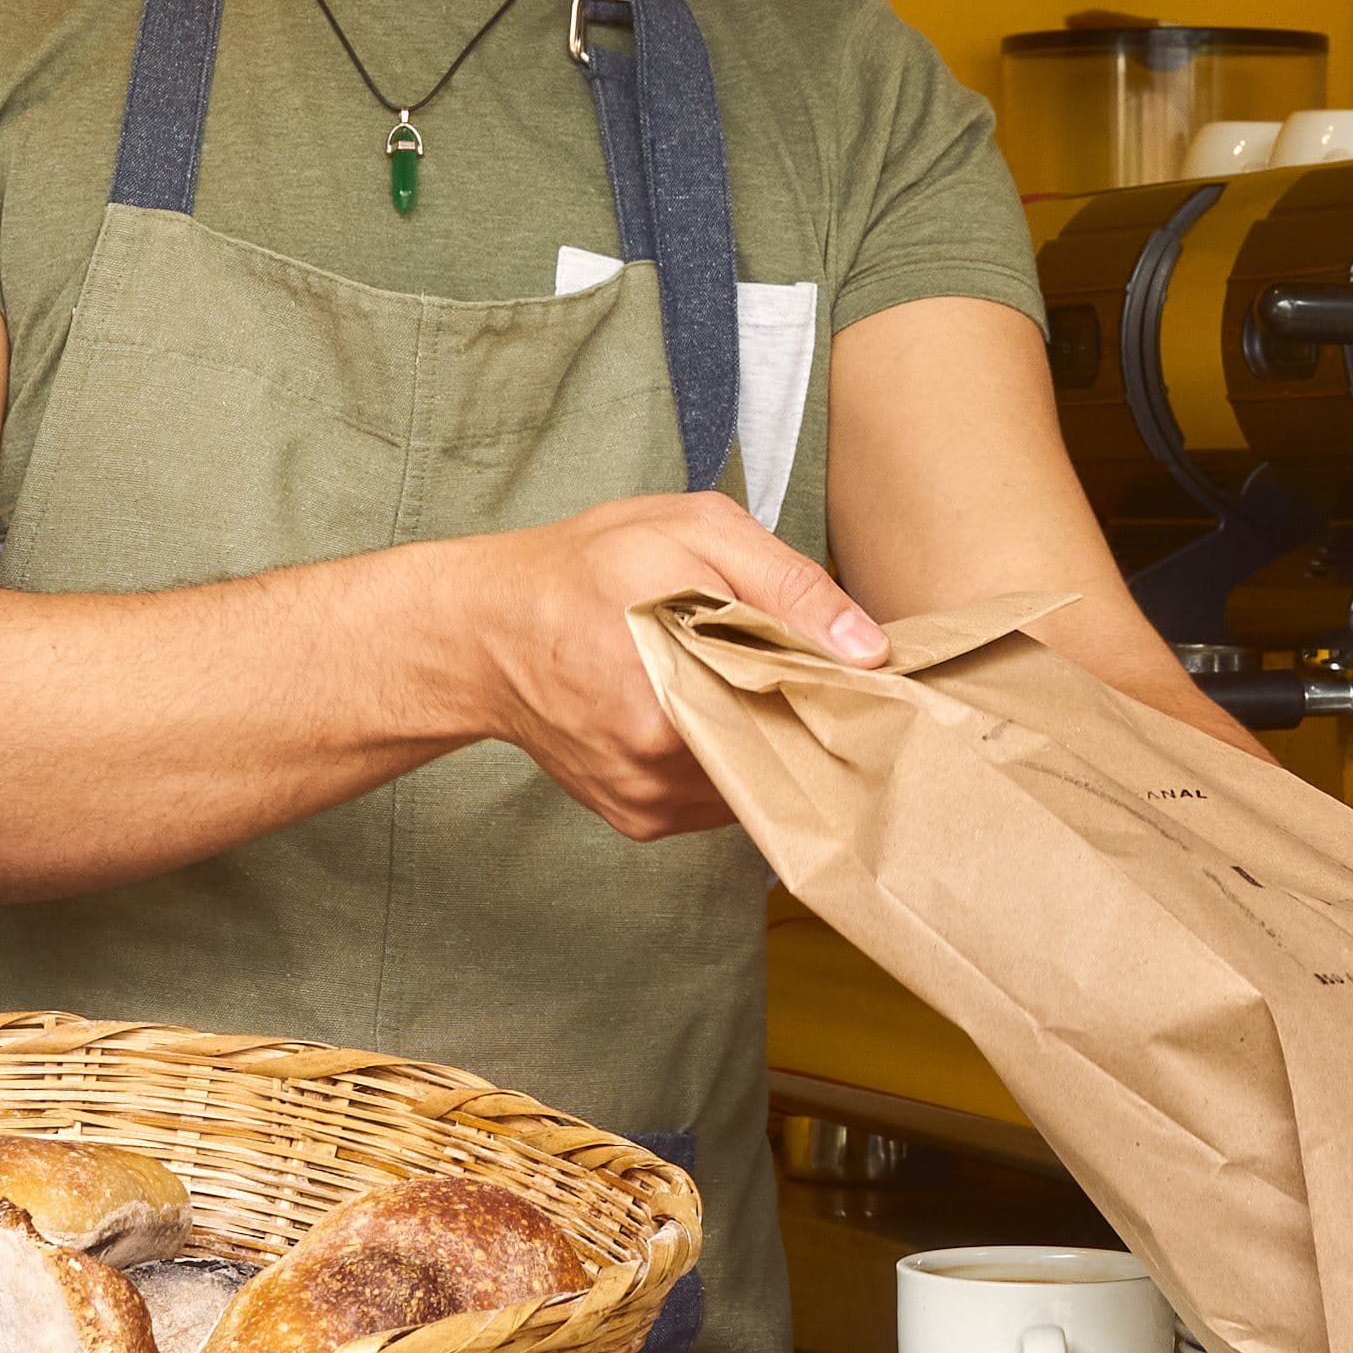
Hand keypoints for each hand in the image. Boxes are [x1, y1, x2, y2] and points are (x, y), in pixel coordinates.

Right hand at [421, 491, 882, 840]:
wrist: (484, 630)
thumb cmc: (586, 568)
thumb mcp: (692, 533)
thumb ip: (786, 585)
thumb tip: (868, 649)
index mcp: (672, 690)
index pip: (800, 715)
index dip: (838, 691)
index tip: (858, 670)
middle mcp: (656, 765)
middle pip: (781, 758)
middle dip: (804, 716)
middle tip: (805, 668)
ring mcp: (646, 802)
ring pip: (752, 785)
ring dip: (766, 741)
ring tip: (747, 682)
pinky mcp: (638, 819)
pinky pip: (717, 800)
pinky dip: (730, 760)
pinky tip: (710, 712)